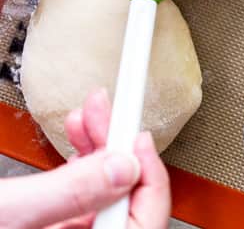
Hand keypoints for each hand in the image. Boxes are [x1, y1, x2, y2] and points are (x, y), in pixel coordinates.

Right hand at [0, 88, 170, 228]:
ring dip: (99, 148)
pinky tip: (76, 138)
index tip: (137, 133)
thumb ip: (68, 191)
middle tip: (105, 108)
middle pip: (125, 203)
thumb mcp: (11, 212)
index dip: (148, 175)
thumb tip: (124, 163)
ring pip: (104, 195)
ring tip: (85, 115)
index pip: (143, 224)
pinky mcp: (54, 226)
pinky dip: (81, 163)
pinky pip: (82, 199)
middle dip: (117, 148)